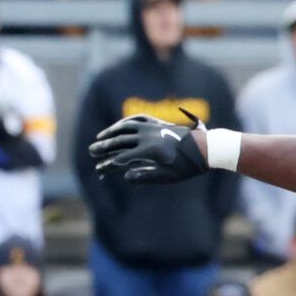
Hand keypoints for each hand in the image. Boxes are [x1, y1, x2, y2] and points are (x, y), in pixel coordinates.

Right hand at [90, 112, 212, 183]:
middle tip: (91, 151)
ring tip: (100, 137)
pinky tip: (119, 126)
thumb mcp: (168, 176)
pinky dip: (125, 122)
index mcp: (150, 151)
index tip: (99, 169)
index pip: (123, 158)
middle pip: (120, 141)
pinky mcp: (157, 122)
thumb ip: (146, 176)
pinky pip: (137, 119)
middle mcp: (148, 136)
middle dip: (104, 147)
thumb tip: (126, 176)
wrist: (204, 148)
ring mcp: (152, 127)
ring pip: (126, 127)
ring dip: (111, 132)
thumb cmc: (186, 167)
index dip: (109, 164)